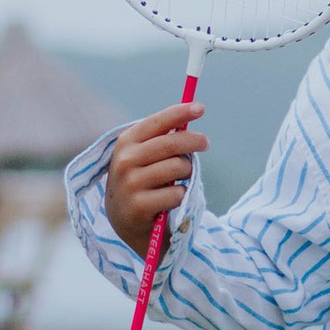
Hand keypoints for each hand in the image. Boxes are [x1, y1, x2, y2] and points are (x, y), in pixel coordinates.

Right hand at [106, 103, 204, 255]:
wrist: (124, 221)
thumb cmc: (141, 181)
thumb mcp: (142, 156)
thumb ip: (161, 139)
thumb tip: (191, 114)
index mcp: (126, 143)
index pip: (157, 122)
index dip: (179, 113)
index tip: (200, 108)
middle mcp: (125, 161)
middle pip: (171, 143)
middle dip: (194, 141)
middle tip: (205, 143)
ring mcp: (130, 184)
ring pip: (178, 168)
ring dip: (187, 173)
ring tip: (179, 179)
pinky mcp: (139, 206)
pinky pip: (177, 193)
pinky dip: (181, 196)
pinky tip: (170, 201)